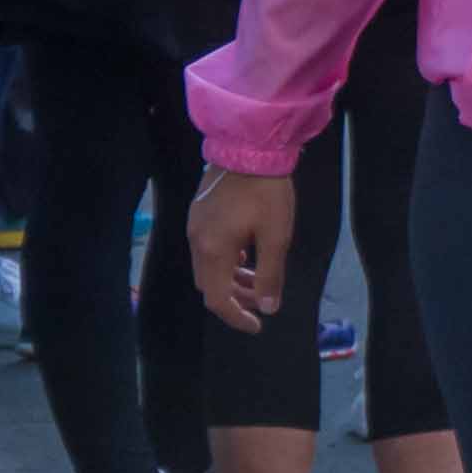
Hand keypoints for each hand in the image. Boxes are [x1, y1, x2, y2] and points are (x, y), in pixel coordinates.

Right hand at [190, 171, 298, 327]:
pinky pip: (209, 249)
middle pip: (209, 285)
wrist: (249, 147)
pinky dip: (227, 261)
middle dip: (234, 299)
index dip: (236, 317)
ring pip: (209, 267)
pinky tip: (247, 255)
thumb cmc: (266, 193)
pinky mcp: (200, 214)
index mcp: (213, 251)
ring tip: (259, 279)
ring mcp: (195, 226)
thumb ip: (270, 275)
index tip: (257, 325)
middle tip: (261, 301)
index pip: (217, 299)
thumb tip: (268, 307)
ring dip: (231, 279)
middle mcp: (197, 242)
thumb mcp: (276, 236)